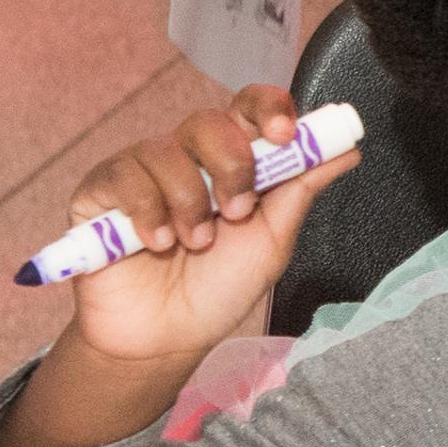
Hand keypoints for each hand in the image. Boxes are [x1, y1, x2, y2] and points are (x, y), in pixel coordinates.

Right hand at [51, 87, 351, 373]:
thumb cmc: (219, 288)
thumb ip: (301, 190)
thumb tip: (347, 150)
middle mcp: (187, 157)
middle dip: (232, 164)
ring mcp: (141, 171)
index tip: (285, 134)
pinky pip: (124, 176)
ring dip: (190, 202)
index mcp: (232, 160)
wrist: (165, 339)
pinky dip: (148, 211)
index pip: (249, 107)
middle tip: (237, 212)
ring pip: (167, 150)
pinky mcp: (99, 192)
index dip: (269, 108)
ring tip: (195, 243)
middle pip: (209, 121)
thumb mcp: (272, 241)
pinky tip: (156, 243)